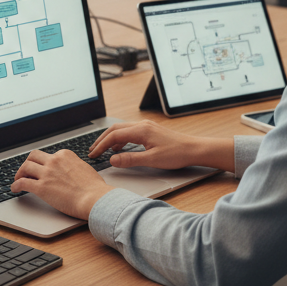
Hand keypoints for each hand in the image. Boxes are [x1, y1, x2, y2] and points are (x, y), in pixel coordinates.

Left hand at [10, 149, 112, 219]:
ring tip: (17, 179)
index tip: (41, 169)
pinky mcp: (41, 187)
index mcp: (65, 155)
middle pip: (33, 156)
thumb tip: (71, 172)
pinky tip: (14, 189)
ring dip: (19, 173)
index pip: (48, 155)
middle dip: (28, 163)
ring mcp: (47, 173)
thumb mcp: (85, 168)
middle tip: (26, 170)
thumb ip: (74, 167)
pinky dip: (16, 185)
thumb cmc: (94, 188)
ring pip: (26, 167)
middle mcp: (54, 161)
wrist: (94, 198)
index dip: (43, 163)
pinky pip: (23, 183)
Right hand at [89, 121, 234, 172]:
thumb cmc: (177, 154)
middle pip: (115, 129)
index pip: (114, 136)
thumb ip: (130, 159)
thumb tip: (112, 159)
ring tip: (102, 150)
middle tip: (92, 151)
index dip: (101, 145)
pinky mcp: (150, 130)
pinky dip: (120, 139)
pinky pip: (130, 132)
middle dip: (102, 140)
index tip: (93, 154)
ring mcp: (146, 127)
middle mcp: (142, 125)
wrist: (194, 149)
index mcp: (141, 130)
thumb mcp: (152, 160)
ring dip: (110, 139)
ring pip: (122, 129)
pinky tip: (120, 148)